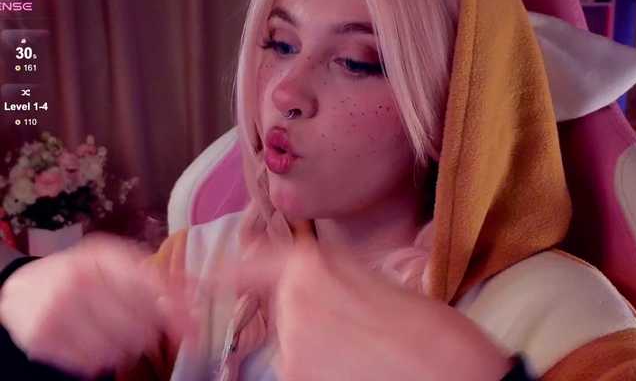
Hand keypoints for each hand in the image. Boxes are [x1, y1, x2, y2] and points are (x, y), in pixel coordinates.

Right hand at [0, 234, 191, 378]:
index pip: (151, 285)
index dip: (178, 309)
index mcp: (103, 256)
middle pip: (140, 323)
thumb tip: (200, 290)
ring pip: (120, 346)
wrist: (24, 288)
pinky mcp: (43, 338)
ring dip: (129, 345)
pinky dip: (103, 357)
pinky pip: (94, 362)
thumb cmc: (81, 274)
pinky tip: (96, 340)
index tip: (196, 328)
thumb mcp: (117, 263)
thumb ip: (158, 276)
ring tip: (118, 331)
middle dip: (152, 330)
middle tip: (147, 328)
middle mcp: (80, 279)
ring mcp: (58, 309)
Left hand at [237, 221, 511, 380]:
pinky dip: (327, 373)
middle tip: (362, 326)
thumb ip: (336, 273)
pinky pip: (305, 375)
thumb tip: (309, 271)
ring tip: (372, 353)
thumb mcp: (383, 284)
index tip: (199, 278)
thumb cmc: (434, 333)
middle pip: (284, 312)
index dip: (227, 271)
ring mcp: (293, 356)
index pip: (252, 267)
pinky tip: (366, 370)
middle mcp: (291, 308)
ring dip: (323, 349)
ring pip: (297, 348)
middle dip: (312, 316)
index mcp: (311, 270)